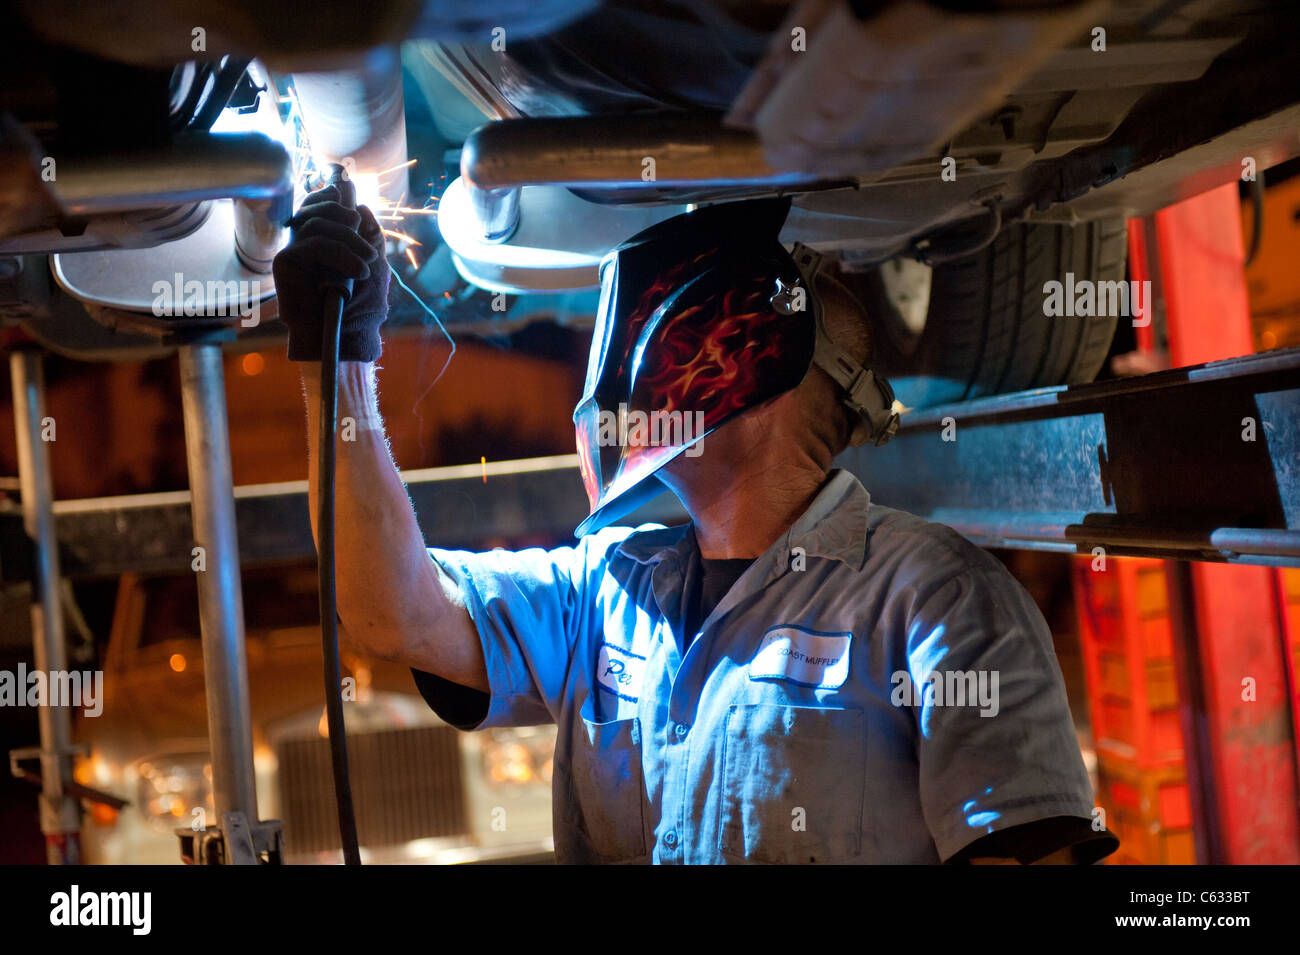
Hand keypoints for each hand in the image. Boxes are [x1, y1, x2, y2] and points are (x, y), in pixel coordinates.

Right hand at [272, 183, 390, 361]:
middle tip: (369, 246)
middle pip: (314, 207)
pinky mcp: (285, 263)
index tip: (355, 207)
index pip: (318, 204)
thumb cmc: (362, 306)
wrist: (347, 336)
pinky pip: (313, 243)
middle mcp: (304, 243)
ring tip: (367, 265)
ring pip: (317, 223)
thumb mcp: (374, 263)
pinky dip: (341, 252)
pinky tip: (359, 271)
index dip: (332, 196)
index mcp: (322, 240)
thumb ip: (367, 232)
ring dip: (350, 240)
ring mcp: (293, 252)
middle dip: (346, 218)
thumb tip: (357, 200)